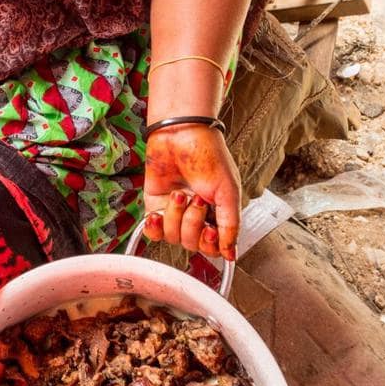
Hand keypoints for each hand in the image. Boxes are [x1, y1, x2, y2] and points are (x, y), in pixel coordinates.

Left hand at [142, 124, 240, 260]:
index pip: (212, 247)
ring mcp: (175, 212)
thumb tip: (231, 253)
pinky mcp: (155, 205)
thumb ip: (231, 224)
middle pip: (191, 244)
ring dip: (176, 216)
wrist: (181, 133)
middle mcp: (196, 217)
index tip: (210, 229)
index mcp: (216, 214)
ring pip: (172, 237)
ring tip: (180, 194)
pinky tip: (159, 213)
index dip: (210, 244)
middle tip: (196, 200)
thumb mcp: (228, 190)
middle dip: (192, 223)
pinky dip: (155, 226)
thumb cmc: (208, 154)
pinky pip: (153, 231)